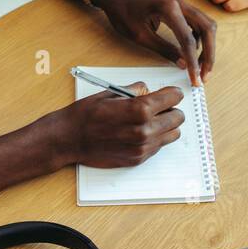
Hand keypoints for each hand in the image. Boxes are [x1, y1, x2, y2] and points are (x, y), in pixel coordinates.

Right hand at [39, 82, 184, 167]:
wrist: (69, 139)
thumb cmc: (86, 114)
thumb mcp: (111, 93)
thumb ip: (136, 90)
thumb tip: (149, 89)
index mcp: (140, 109)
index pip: (174, 97)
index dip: (172, 93)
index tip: (170, 93)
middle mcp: (145, 130)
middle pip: (178, 117)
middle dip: (171, 109)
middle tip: (160, 107)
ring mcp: (143, 147)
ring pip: (173, 134)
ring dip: (166, 125)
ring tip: (150, 121)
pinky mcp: (138, 159)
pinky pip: (159, 146)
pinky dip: (155, 138)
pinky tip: (139, 132)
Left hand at [88, 0, 215, 86]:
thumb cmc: (122, 11)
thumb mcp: (140, 36)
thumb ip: (164, 49)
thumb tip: (183, 63)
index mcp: (169, 8)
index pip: (189, 39)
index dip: (194, 62)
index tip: (195, 78)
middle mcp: (180, 3)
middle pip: (207, 29)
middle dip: (209, 54)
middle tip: (205, 75)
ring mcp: (182, 4)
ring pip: (206, 25)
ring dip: (207, 47)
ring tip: (199, 67)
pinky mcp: (180, 8)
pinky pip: (198, 23)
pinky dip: (200, 39)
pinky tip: (192, 52)